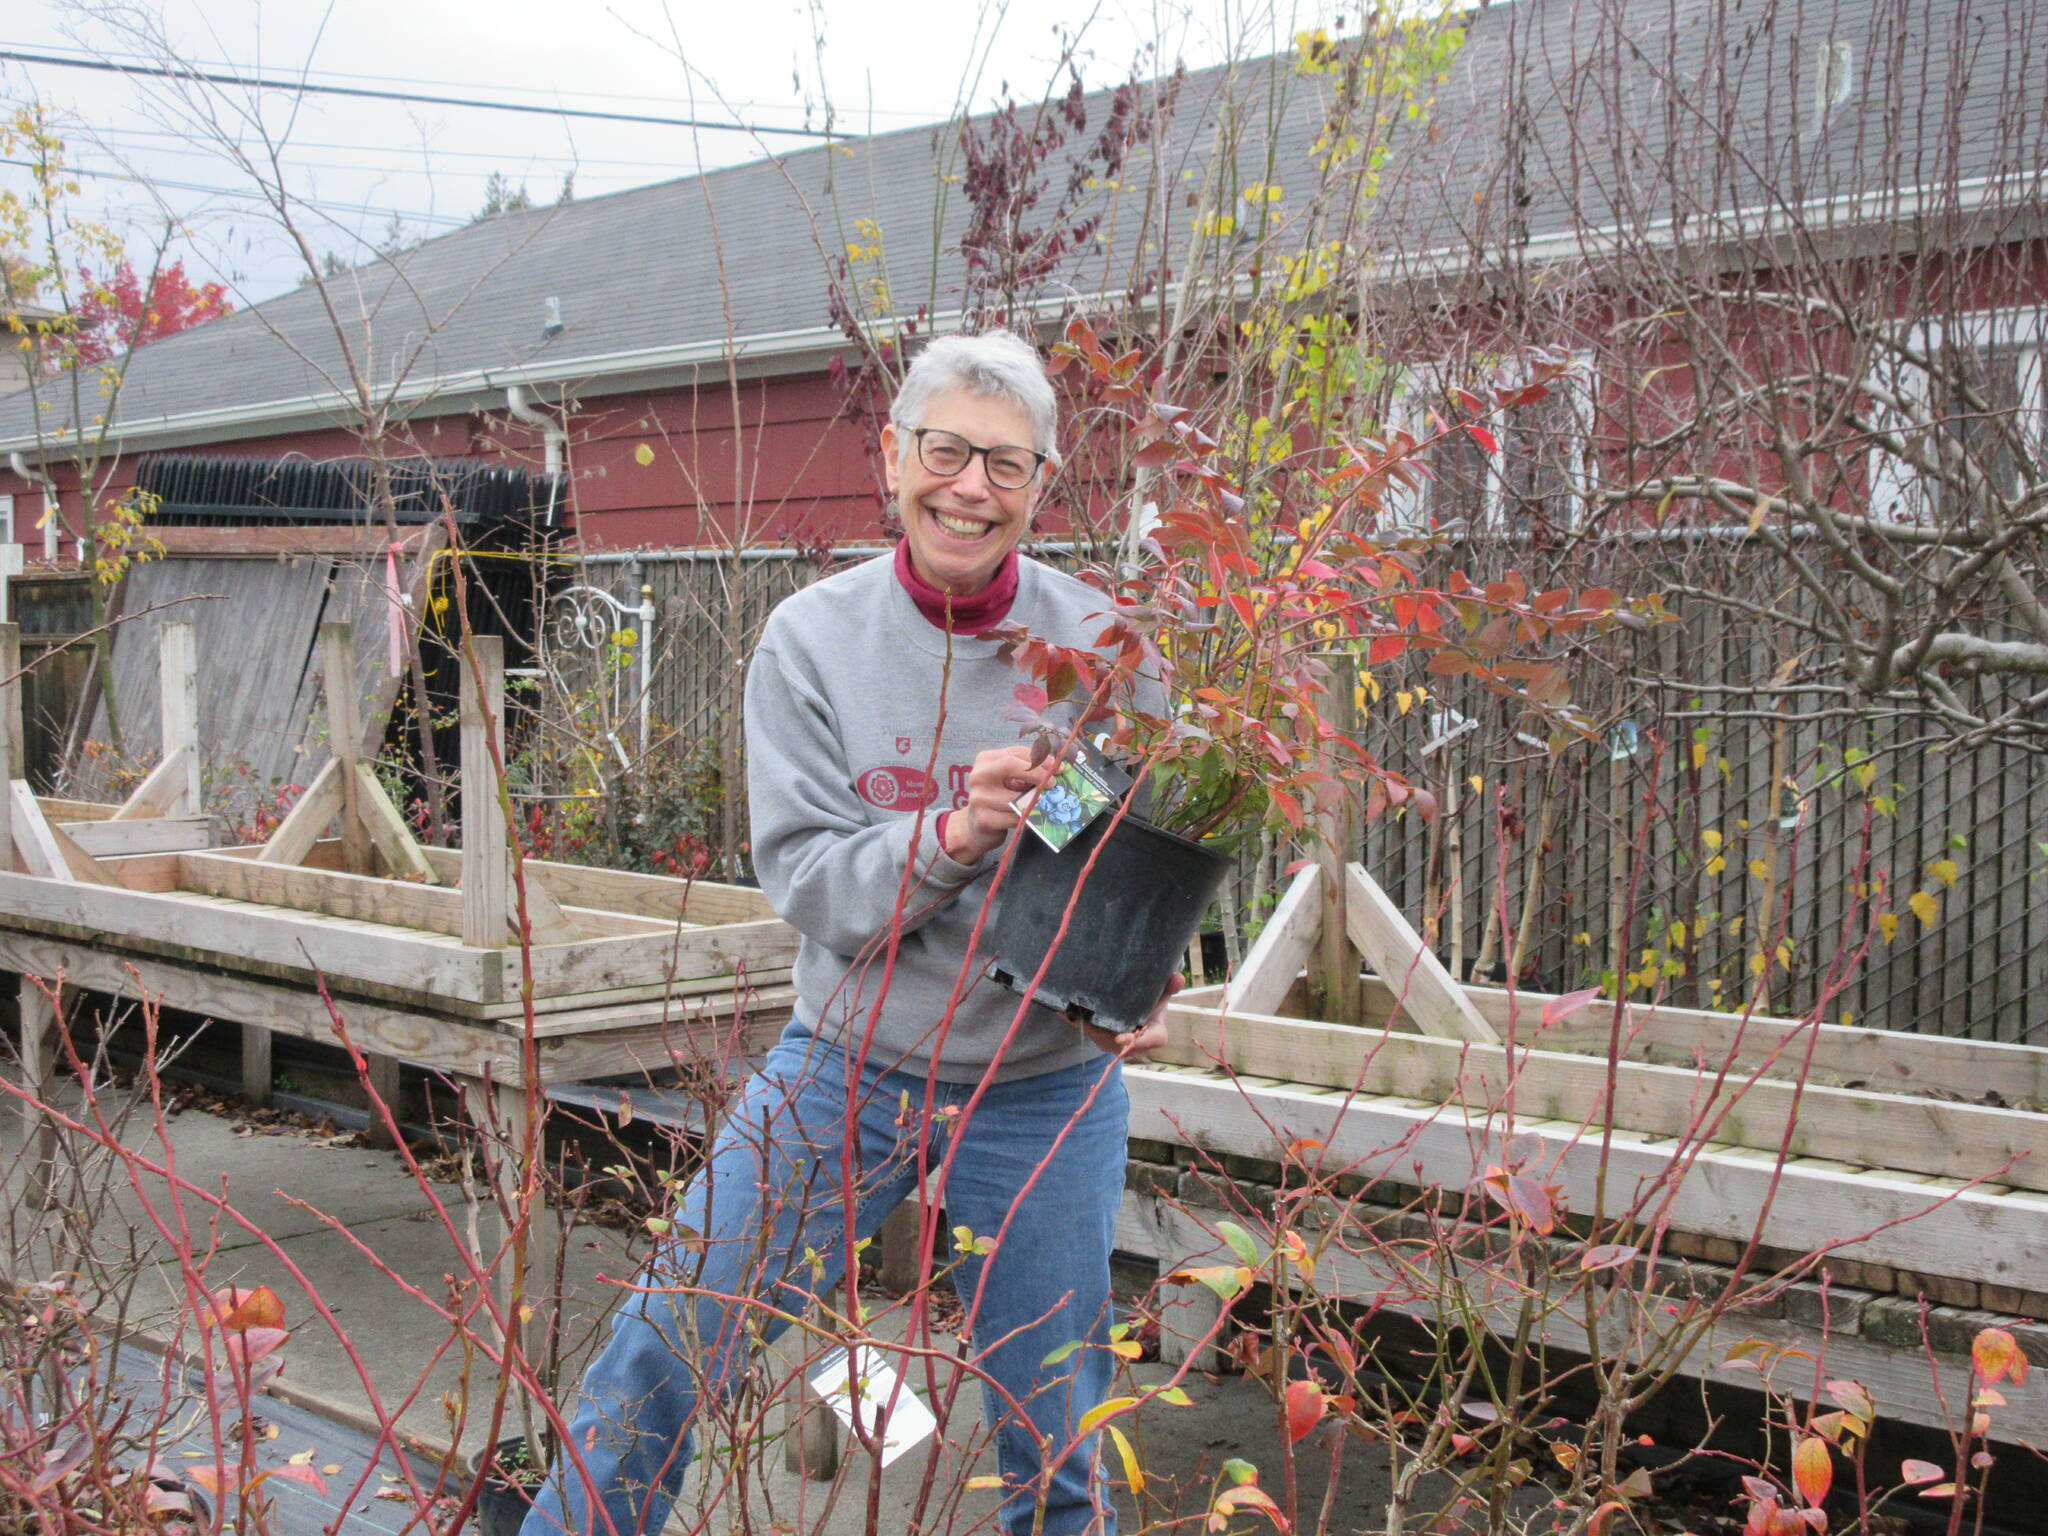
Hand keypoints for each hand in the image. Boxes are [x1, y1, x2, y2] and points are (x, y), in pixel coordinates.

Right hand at [943, 746, 1056, 863]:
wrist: (975, 826)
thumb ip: (1028, 768)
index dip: (1040, 759)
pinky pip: (1014, 817)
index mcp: (986, 760)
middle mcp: (978, 776)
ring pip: (1015, 797)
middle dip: (1036, 773)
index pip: (1016, 752)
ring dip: (1034, 802)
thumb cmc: (998, 797)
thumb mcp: (1010, 778)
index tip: (1058, 768)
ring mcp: (978, 798)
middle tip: (1053, 783)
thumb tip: (1056, 767)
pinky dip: (1026, 818)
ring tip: (1042, 804)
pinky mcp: (983, 819)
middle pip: (1010, 765)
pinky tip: (1028, 818)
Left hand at [1079, 973, 1183, 1058]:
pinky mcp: (1100, 1038)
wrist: (1136, 1009)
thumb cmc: (1151, 1002)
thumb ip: (1170, 986)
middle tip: (1091, 1023)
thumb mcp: (1161, 994)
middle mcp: (1133, 1043)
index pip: (1152, 1041)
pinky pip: (1088, 1031)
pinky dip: (1076, 1021)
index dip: (1138, 1042)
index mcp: (1153, 1034)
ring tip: (1072, 1013)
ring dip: (1087, 1027)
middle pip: (1119, 1044)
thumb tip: (1178, 977)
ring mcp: (1115, 1043)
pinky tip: (1063, 1010)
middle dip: (1105, 1035)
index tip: (1123, 1038)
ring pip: (1101, 1039)